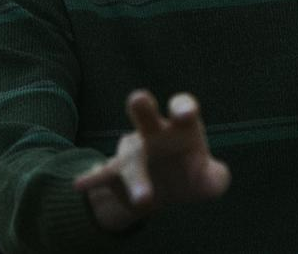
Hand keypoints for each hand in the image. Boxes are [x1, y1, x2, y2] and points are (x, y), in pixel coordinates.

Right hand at [72, 90, 230, 230]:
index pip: (182, 106)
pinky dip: (93, 180)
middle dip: (142, 106)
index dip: (184, 107)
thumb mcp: (210, 181)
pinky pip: (103, 175)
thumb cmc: (193, 175)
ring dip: (136, 178)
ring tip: (145, 200)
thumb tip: (208, 178)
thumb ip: (217, 178)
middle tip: (138, 99)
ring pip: (129, 157)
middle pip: (146, 114)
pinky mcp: (115, 173)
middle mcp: (154, 132)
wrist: (165, 191)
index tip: (186, 114)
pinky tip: (80, 184)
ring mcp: (133, 151)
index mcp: (182, 126)